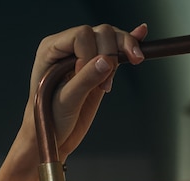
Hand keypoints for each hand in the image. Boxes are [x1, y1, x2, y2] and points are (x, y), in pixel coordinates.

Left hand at [0, 23, 146, 180]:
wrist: (53, 139)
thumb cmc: (48, 121)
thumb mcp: (65, 101)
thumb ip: (84, 80)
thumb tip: (106, 61)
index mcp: (51, 50)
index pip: (81, 36)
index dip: (91, 55)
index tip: (87, 82)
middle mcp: (67, 48)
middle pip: (100, 33)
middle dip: (110, 54)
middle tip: (106, 86)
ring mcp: (82, 57)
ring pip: (109, 39)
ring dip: (122, 53)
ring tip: (134, 62)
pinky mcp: (96, 69)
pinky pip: (113, 51)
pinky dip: (127, 45)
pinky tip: (141, 35)